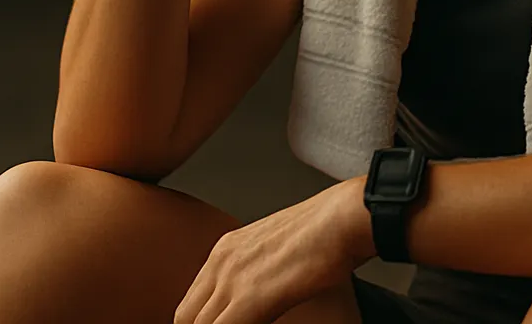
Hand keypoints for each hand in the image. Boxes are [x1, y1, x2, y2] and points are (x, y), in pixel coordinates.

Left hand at [174, 177, 372, 323]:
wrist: (344, 219)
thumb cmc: (326, 231)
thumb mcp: (277, 248)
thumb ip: (257, 272)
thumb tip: (260, 298)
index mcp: (226, 249)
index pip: (193, 301)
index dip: (202, 322)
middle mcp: (222, 261)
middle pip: (187, 317)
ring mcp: (232, 279)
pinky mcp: (250, 299)